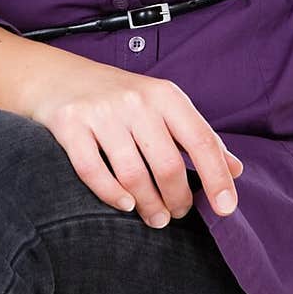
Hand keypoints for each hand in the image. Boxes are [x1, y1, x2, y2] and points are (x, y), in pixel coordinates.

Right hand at [26, 55, 243, 227]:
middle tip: (177, 214)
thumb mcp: (162, 106)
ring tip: (155, 218)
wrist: (56, 76)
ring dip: (148, 205)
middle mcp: (135, 101)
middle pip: (167, 164)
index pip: (201, 140)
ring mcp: (100, 112)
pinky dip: (111, 195)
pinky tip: (124, 205)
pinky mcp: (69, 125)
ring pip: (132, 174)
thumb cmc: (118, 97)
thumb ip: (196, 136)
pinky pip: (93, 171)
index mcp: (164, 95)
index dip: (217, 177)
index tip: (226, 209)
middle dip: (178, 199)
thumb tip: (236, 170)